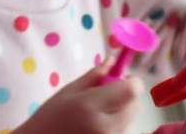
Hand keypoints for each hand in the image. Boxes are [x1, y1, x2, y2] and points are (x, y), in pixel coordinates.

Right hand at [14, 58, 143, 133]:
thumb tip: (113, 60)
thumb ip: (94, 75)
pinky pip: (123, 131)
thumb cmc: (49, 117)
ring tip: (98, 113)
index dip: (132, 82)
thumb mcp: (69, 91)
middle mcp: (104, 126)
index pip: (132, 90)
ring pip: (130, 120)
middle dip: (127, 97)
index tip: (122, 79)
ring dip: (122, 112)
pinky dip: (116, 125)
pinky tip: (97, 125)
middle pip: (135, 106)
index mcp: (91, 106)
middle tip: (108, 95)